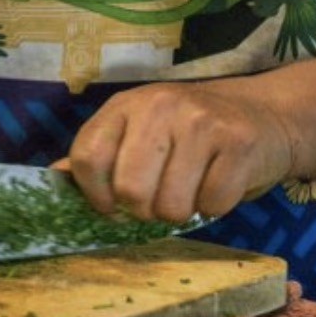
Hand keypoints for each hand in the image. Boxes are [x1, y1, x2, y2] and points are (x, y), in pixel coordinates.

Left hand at [59, 80, 296, 225]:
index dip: (98, 197)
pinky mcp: (238, 142)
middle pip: (129, 190)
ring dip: (182, 211)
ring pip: (171, 206)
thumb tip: (52, 179)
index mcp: (125, 105)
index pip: (88, 159)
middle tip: (161, 198)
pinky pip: (212, 205)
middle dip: (144, 210)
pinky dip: (215, 207)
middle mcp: (159, 105)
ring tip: (192, 187)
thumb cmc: (188, 134)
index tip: (115, 206)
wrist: (262, 116)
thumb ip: (98, 156)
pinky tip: (219, 181)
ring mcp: (201, 121)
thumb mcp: (137, 132)